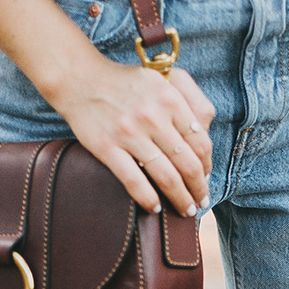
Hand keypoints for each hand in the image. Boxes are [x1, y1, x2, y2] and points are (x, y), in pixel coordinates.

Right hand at [53, 54, 214, 217]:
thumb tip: (207, 131)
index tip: (206, 177)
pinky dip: (149, 200)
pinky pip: (134, 181)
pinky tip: (156, 208)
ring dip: (181, 199)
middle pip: (188, 164)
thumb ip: (190, 99)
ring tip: (186, 210)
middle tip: (202, 201)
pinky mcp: (106, 147)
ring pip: (166, 177)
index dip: (208, 165)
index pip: (201, 142)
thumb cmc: (127, 83)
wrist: (80, 79)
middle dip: (199, 188)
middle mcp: (152, 116)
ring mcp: (129, 133)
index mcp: (170, 98)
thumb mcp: (163, 78)